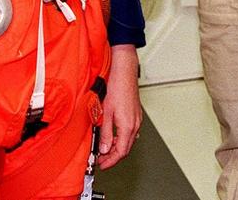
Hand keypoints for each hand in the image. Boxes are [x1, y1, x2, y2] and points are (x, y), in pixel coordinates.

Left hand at [98, 45, 141, 168]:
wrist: (124, 72)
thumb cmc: (116, 87)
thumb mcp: (106, 112)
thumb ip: (105, 133)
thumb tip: (103, 148)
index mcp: (128, 126)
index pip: (121, 151)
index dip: (111, 161)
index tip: (102, 164)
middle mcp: (135, 124)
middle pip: (125, 148)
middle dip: (113, 156)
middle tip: (101, 159)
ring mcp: (137, 119)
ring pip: (128, 141)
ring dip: (116, 147)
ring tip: (104, 149)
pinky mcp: (136, 114)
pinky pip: (130, 132)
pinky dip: (121, 138)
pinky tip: (112, 136)